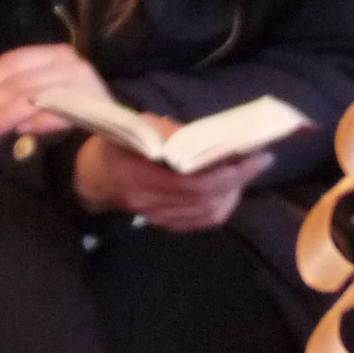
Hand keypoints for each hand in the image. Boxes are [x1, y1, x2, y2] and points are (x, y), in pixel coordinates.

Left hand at [0, 43, 107, 143]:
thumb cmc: (78, 102)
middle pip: (16, 83)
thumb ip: (16, 77)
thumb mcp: (45, 83)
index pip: (10, 62)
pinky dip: (34, 124)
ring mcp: (79, 84)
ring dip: (1, 119)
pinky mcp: (90, 107)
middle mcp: (68, 64)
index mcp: (54, 53)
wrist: (120, 123)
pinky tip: (18, 133)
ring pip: (28, 99)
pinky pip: (53, 115)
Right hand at [74, 130, 273, 230]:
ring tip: (248, 171)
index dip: (224, 173)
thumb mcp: (135, 127)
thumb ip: (168, 132)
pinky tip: (231, 189)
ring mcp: (159, 218)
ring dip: (233, 192)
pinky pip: (202, 221)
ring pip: (208, 213)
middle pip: (206, 199)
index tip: (248, 156)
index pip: (192, 183)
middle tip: (259, 160)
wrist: (94, 178)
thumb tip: (208, 136)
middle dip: (238, 179)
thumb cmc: (116, 145)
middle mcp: (150, 202)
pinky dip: (222, 205)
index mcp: (139, 176)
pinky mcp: (167, 225)